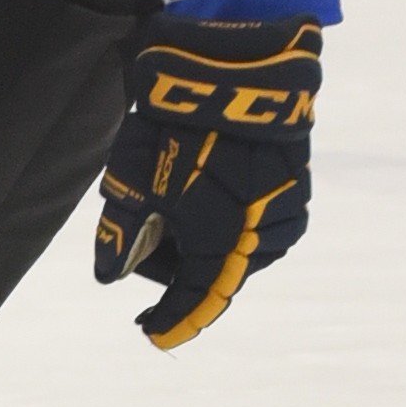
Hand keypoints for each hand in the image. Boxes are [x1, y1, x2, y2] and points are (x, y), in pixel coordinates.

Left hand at [94, 17, 320, 347]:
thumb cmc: (178, 129)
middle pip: (214, 272)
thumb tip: (108, 274)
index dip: (172, 320)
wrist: (235, 72)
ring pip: (237, 249)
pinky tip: (203, 193)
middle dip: (175, 266)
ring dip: (204, 241)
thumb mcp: (134, 181)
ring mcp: (287, 213)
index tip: (152, 334)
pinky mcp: (297, 189)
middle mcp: (264, 237)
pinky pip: (258, 224)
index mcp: (225, 244)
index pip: (195, 299)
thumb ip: (121, 233)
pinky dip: (227, 221)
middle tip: (143, 240)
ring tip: (172, 204)